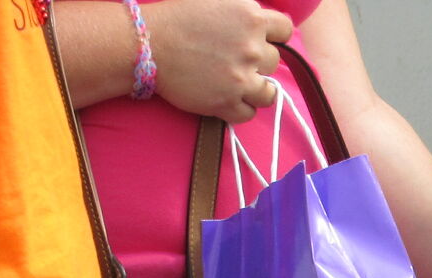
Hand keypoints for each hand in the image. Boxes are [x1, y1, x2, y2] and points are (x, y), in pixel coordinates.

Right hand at [148, 0, 293, 123]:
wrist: (147, 43)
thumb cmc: (175, 16)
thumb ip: (241, 8)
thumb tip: (257, 17)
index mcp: (250, 16)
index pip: (284, 30)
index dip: (275, 36)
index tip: (265, 41)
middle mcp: (252, 47)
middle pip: (274, 62)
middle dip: (259, 62)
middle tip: (238, 60)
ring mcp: (241, 78)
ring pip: (268, 93)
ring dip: (256, 89)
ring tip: (239, 84)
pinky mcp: (227, 102)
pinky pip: (248, 114)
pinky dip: (240, 109)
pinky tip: (229, 99)